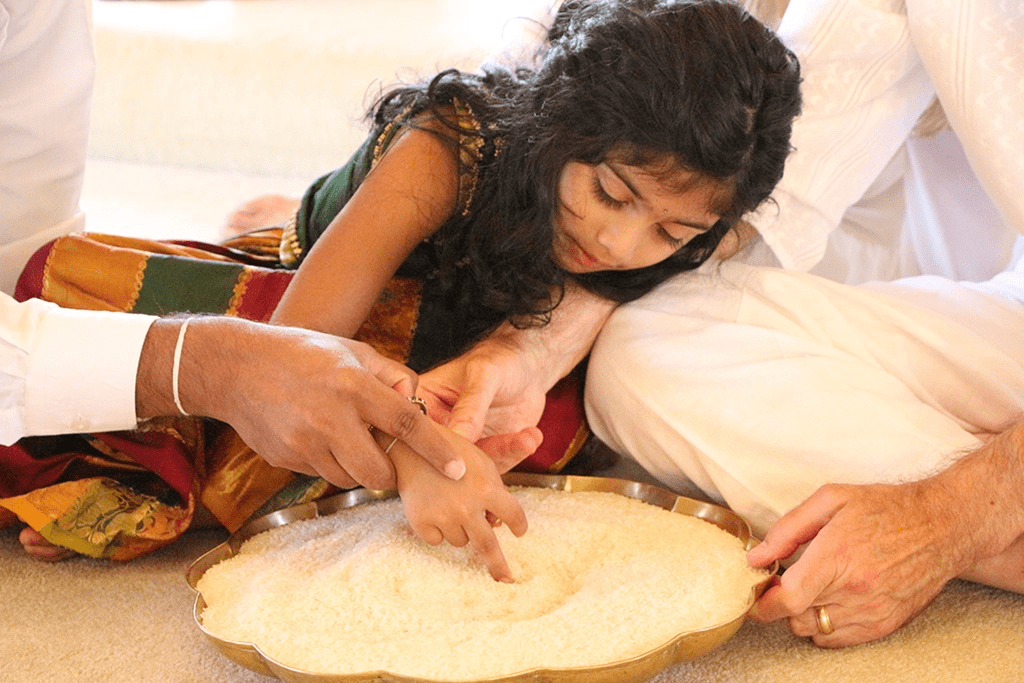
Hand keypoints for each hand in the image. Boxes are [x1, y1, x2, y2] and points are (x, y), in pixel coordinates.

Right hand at [141, 318, 466, 489]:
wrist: (236, 368)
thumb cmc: (302, 354)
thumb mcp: (351, 350)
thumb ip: (390, 374)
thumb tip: (417, 398)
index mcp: (353, 385)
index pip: (406, 423)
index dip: (435, 448)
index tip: (458, 468)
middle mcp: (330, 417)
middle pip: (378, 471)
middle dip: (391, 473)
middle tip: (390, 458)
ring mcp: (305, 442)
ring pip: (350, 478)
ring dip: (359, 469)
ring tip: (347, 439)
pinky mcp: (286, 458)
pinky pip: (322, 474)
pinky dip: (331, 464)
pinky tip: (319, 437)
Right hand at [388, 427, 528, 581]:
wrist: (409, 446)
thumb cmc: (451, 453)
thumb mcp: (481, 463)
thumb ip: (495, 490)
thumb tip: (498, 525)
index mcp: (486, 488)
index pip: (513, 515)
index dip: (519, 525)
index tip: (519, 532)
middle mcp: (466, 506)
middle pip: (487, 546)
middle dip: (499, 566)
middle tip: (507, 579)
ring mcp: (442, 516)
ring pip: (461, 542)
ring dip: (461, 530)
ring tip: (449, 504)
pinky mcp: (421, 522)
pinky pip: (437, 541)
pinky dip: (438, 530)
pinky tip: (432, 508)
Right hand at [419, 284, 613, 443]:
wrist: (530, 366)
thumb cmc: (500, 359)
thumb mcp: (483, 375)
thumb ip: (470, 407)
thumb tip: (458, 439)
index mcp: (424, 401)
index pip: (419, 429)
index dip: (433, 445)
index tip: (455, 452)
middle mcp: (439, 426)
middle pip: (442, 456)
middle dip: (470, 460)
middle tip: (495, 453)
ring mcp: (463, 442)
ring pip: (472, 465)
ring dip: (502, 453)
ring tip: (525, 439)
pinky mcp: (487, 451)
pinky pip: (497, 462)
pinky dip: (515, 452)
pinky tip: (530, 437)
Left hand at [746, 481, 965, 646]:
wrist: (942, 526)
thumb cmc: (886, 508)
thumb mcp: (831, 500)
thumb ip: (788, 530)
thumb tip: (757, 557)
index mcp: (837, 556)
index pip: (789, 600)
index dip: (763, 603)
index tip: (755, 595)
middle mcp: (855, 589)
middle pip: (796, 617)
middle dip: (781, 602)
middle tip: (785, 581)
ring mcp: (872, 610)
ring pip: (815, 630)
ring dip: (803, 613)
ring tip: (811, 587)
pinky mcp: (885, 623)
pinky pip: (839, 639)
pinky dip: (825, 625)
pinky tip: (830, 600)